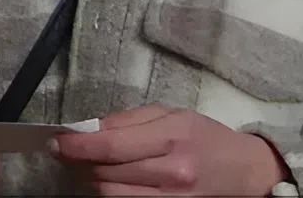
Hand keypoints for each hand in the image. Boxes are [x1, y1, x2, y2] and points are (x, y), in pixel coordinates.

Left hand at [48, 105, 288, 195]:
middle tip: (73, 151)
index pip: (111, 145)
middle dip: (81, 162)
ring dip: (94, 180)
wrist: (246, 174)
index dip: (77, 146)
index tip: (56, 142)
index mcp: (172, 137)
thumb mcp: (172, 114)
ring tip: (95, 166)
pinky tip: (113, 181)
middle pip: (105, 174)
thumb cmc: (207, 138)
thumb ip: (128, 120)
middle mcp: (171, 173)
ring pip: (110, 195)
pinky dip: (112, 194)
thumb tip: (89, 129)